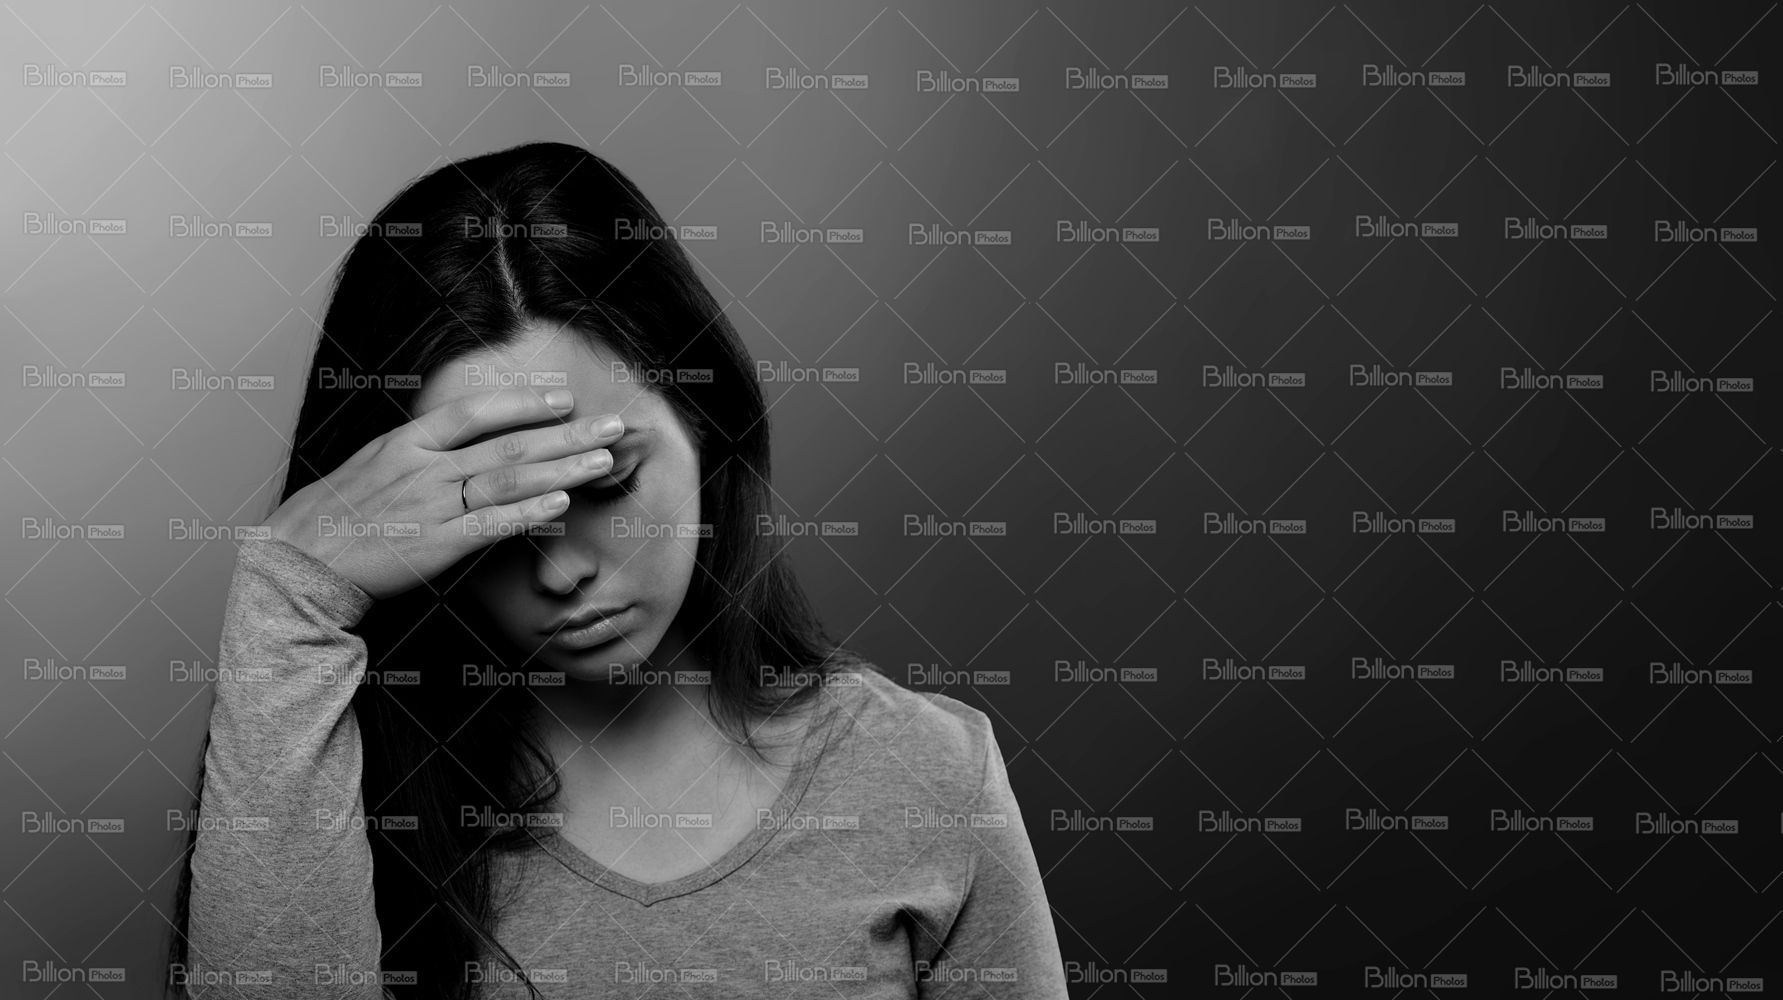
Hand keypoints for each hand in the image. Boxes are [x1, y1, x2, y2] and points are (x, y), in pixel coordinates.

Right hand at [263, 388, 621, 599]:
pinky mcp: (436, 546)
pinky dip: (529, 513)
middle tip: (613, 426)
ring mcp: (431, 506)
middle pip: (507, 443)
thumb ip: (423, 450)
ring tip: (604, 460)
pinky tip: (562, 502)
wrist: (301, 561)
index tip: (564, 399)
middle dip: (566, 434)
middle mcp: (423, 468)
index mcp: (407, 442)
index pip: (475, 412)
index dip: (524, 402)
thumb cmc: (339, 514)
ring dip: (562, 468)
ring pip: (508, 480)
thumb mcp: (376, 464)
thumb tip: (468, 438)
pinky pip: (491, 525)